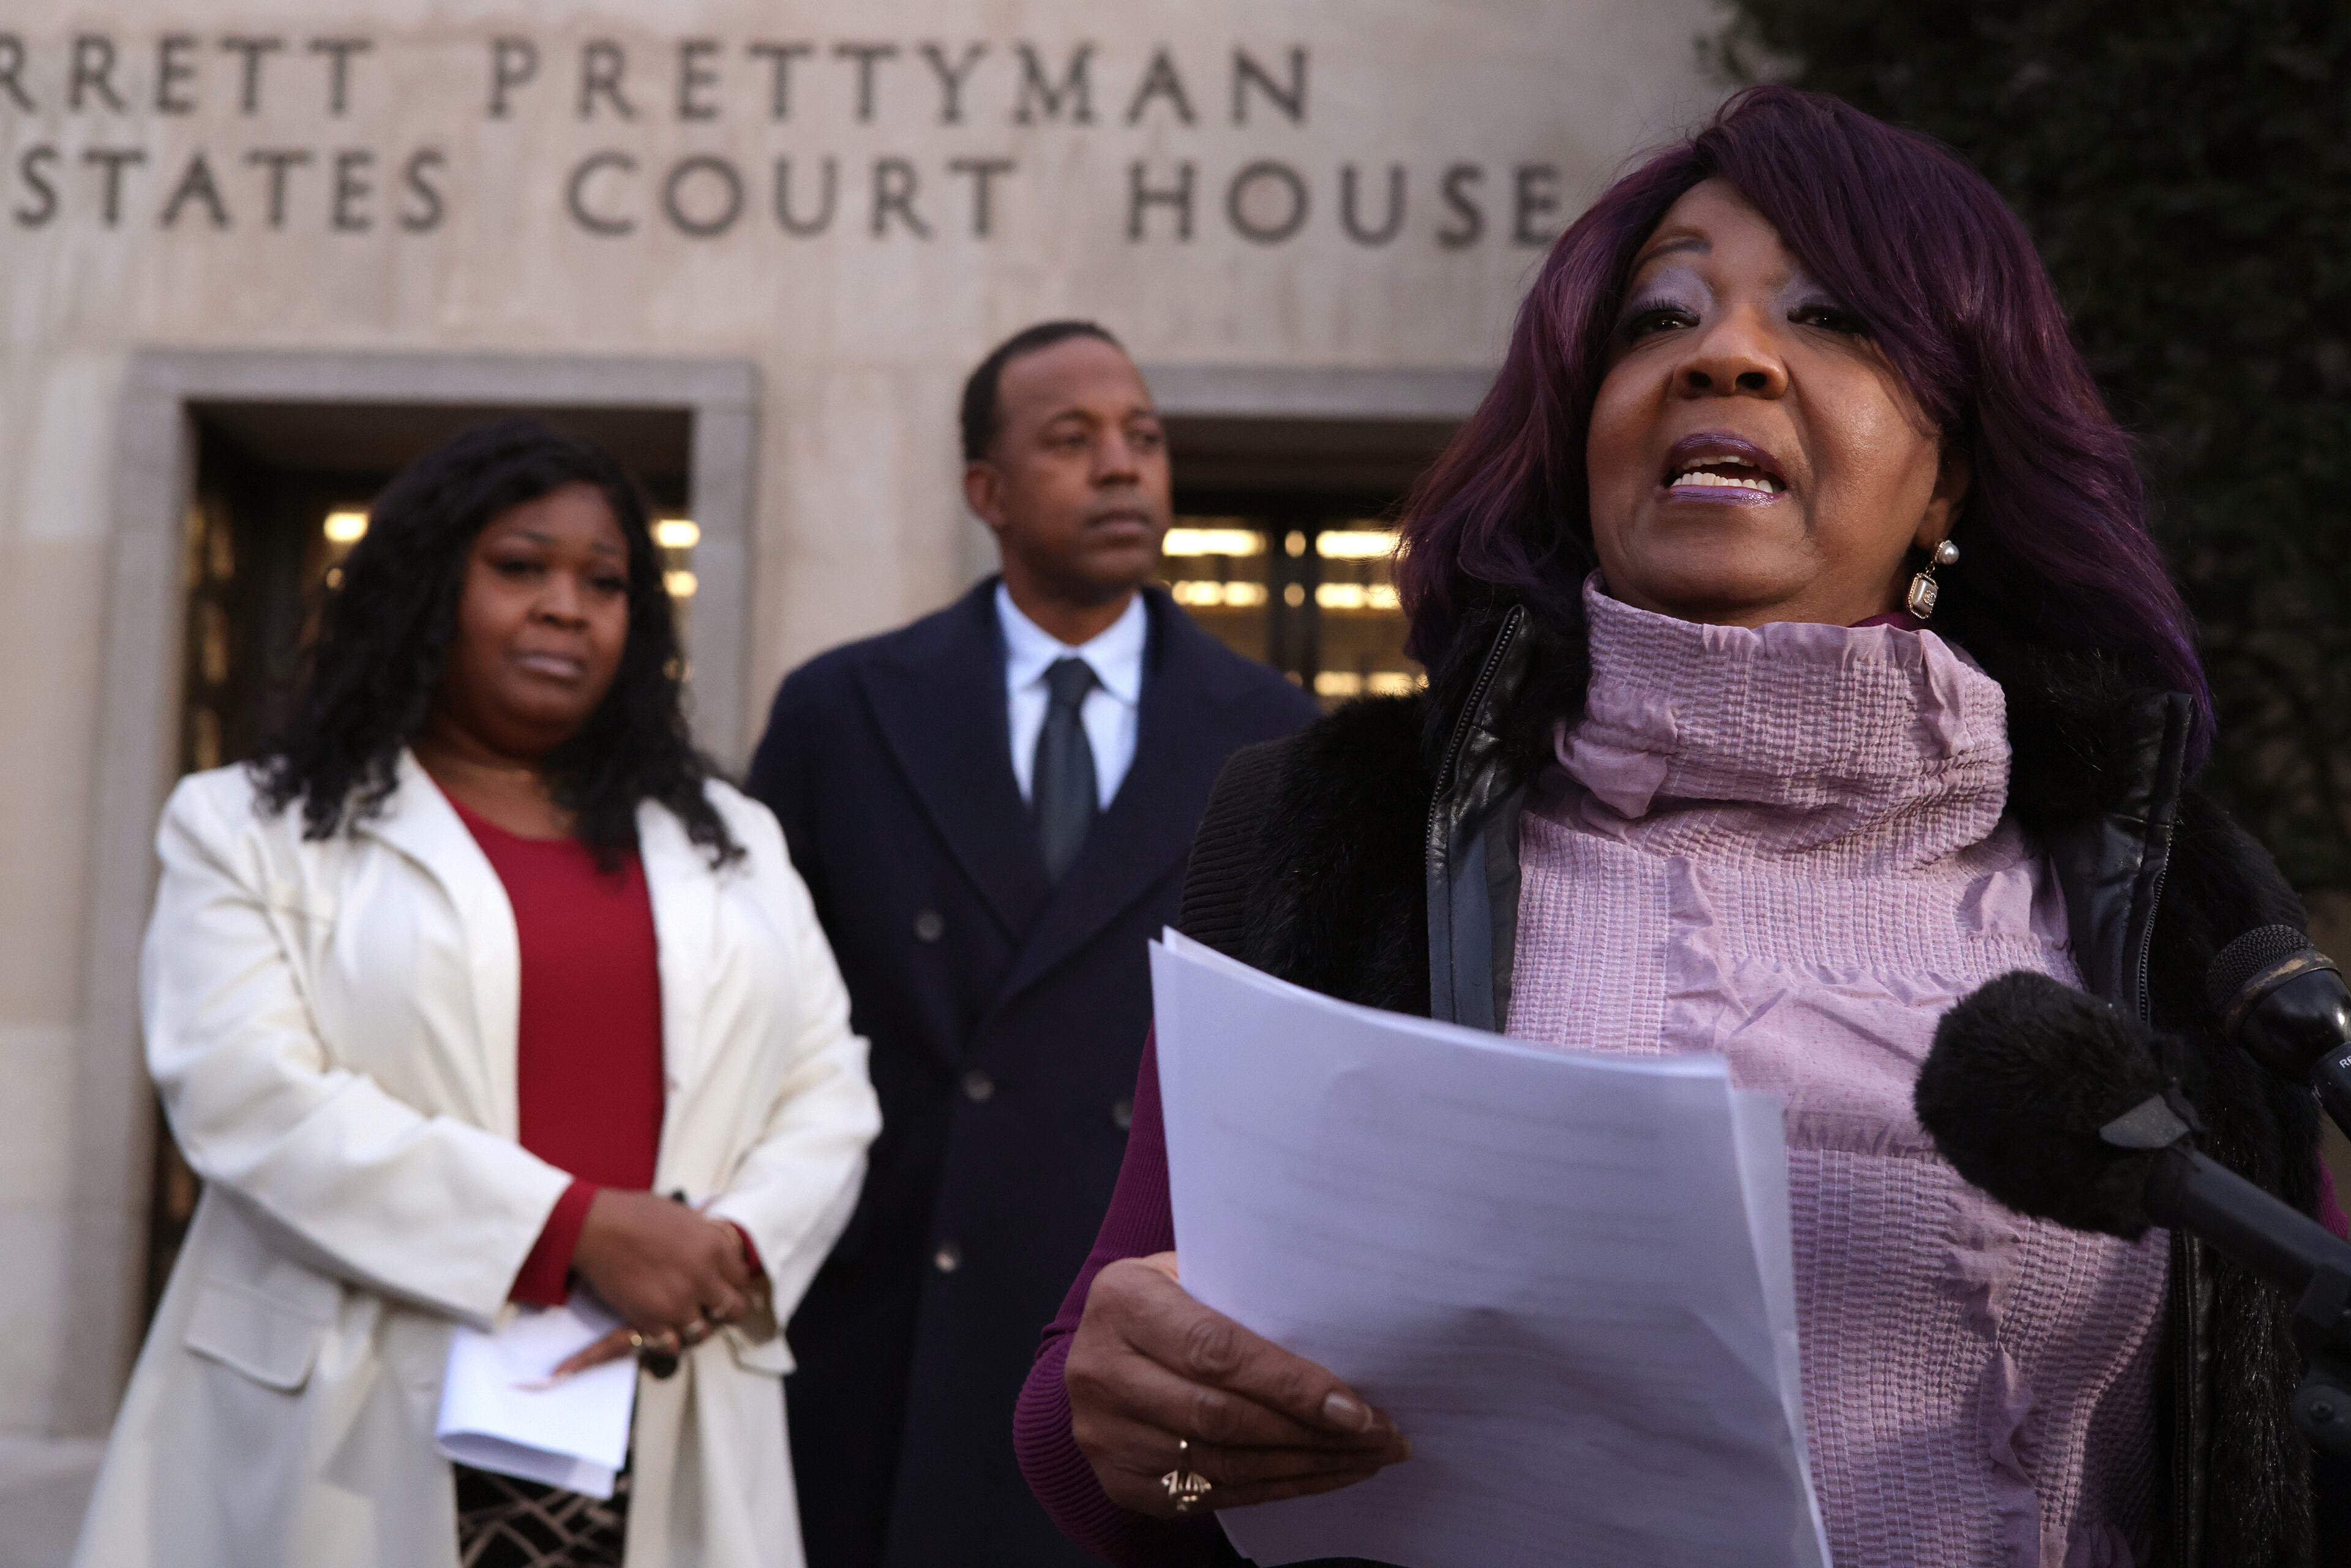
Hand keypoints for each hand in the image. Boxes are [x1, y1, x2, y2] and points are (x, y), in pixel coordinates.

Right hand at [568, 1190, 752, 1348]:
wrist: (596, 1227)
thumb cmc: (636, 1213)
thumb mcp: (685, 1216)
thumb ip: (707, 1238)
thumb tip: (721, 1250)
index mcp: (715, 1247)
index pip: (743, 1279)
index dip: (735, 1285)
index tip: (726, 1287)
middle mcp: (703, 1278)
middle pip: (733, 1310)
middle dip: (725, 1310)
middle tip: (712, 1307)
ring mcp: (677, 1303)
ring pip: (704, 1332)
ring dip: (695, 1325)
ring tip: (684, 1316)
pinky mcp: (651, 1320)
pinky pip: (672, 1344)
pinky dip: (669, 1338)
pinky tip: (662, 1326)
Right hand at [1066, 1252, 1408, 1516]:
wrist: (1102, 1349)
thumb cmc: (1170, 1299)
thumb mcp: (1192, 1272)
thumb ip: (1245, 1295)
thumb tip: (1344, 1328)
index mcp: (1123, 1302)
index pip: (1215, 1351)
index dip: (1289, 1384)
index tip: (1355, 1407)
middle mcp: (1101, 1371)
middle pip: (1221, 1416)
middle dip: (1311, 1433)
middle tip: (1379, 1436)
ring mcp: (1106, 1434)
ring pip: (1222, 1463)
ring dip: (1305, 1466)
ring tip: (1365, 1458)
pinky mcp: (1122, 1481)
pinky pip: (1212, 1495)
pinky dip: (1275, 1488)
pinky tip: (1322, 1475)